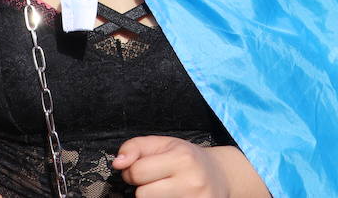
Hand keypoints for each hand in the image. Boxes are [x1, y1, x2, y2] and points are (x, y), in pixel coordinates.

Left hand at [112, 137, 229, 197]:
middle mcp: (191, 182)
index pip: (137, 172)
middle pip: (142, 195)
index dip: (133, 172)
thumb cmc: (188, 159)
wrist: (220, 176)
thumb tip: (118, 163)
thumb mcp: (163, 144)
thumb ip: (135, 147)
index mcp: (182, 159)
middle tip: (155, 183)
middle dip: (143, 189)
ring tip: (165, 191)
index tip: (143, 171)